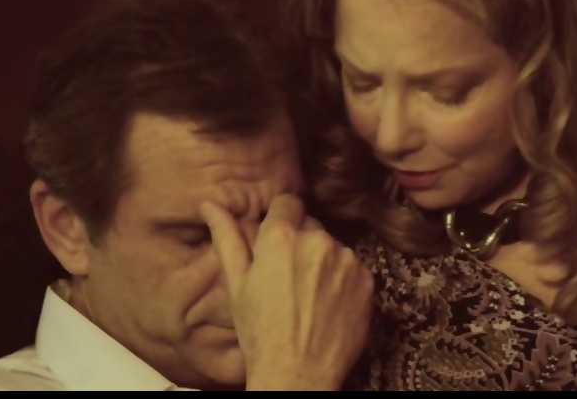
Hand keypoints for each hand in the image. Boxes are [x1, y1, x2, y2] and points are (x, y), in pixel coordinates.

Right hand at [200, 195, 373, 390]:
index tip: (278, 244)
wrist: (297, 374)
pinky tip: (328, 305)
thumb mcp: (237, 284)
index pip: (288, 203)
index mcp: (281, 236)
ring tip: (309, 296)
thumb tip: (209, 204)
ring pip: (333, 248)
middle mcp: (318, 239)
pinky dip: (343, 281)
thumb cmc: (260, 331)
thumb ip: (226, 237)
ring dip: (324, 262)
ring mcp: (346, 259)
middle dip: (301, 243)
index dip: (282, 220)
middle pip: (311, 226)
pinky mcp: (367, 279)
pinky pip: (353, 269)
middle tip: (289, 278)